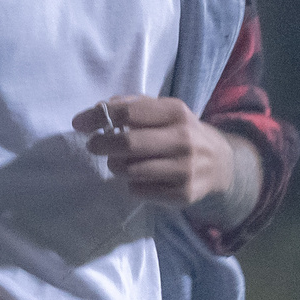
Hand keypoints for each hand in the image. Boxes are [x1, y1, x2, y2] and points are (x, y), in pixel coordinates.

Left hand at [75, 96, 243, 210]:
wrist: (221, 164)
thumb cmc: (181, 132)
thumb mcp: (165, 111)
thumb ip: (134, 105)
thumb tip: (100, 109)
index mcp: (176, 112)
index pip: (128, 113)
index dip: (98, 117)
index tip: (79, 123)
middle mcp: (184, 139)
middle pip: (128, 143)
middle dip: (102, 144)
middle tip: (93, 145)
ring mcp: (185, 168)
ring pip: (131, 170)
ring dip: (116, 166)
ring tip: (117, 162)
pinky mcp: (183, 194)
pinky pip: (140, 191)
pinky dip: (132, 185)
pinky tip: (139, 178)